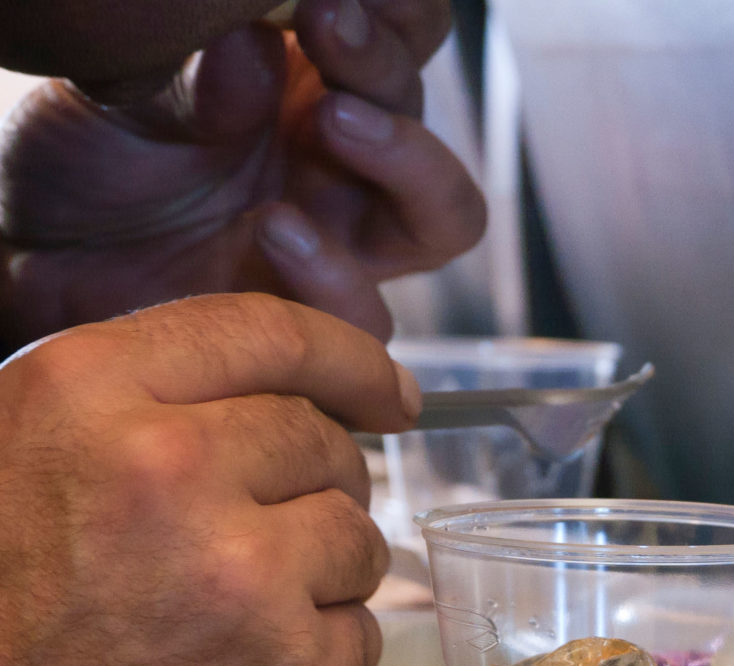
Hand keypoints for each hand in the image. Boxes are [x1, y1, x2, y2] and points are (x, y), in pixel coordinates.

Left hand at [0, 0, 485, 347]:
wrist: (45, 262)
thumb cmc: (91, 164)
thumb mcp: (121, 91)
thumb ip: (190, 75)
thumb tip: (258, 46)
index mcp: (316, 82)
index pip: (405, 34)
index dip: (401, 12)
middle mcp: (347, 161)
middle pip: (425, 107)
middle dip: (386, 62)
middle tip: (331, 22)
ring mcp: (345, 243)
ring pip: (445, 217)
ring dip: (408, 160)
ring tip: (337, 122)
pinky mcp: (319, 324)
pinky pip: (367, 314)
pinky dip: (334, 270)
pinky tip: (276, 227)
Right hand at [0, 292, 419, 665]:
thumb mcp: (5, 474)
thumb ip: (116, 411)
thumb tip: (246, 382)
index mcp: (85, 397)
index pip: (266, 331)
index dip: (345, 357)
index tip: (386, 387)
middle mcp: (173, 470)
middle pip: (321, 439)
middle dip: (315, 480)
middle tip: (266, 532)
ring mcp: (245, 575)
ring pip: (356, 535)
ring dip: (323, 572)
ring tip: (235, 618)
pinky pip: (360, 630)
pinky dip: (323, 652)